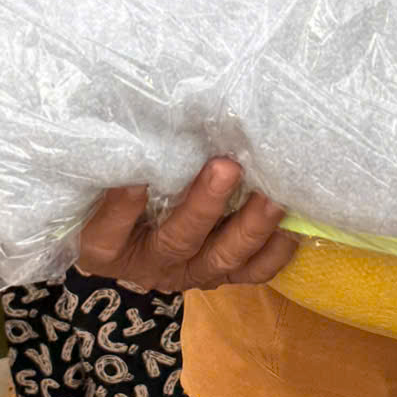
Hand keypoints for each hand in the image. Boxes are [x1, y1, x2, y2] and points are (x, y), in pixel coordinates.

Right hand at [75, 159, 295, 290]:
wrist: (139, 232)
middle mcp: (149, 264)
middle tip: (226, 167)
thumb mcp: (106, 180)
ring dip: (250, 227)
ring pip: (221, 258)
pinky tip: (291, 223)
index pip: (106, 234)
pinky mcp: (223, 274)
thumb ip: (121, 159)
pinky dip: (275, 250)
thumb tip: (137, 122)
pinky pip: (253, 271)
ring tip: (272, 196)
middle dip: (205, 206)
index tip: (135, 178)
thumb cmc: (122, 184)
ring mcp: (190, 272)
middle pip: (176, 242)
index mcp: (106, 247)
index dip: (120, 211)